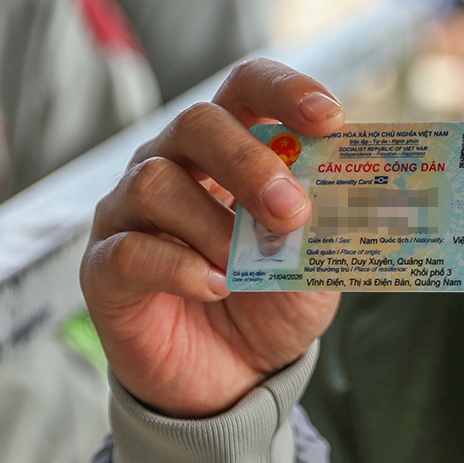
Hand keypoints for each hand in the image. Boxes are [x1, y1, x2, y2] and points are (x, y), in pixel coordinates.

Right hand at [81, 59, 346, 418]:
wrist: (233, 377)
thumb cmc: (274, 299)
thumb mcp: (317, 260)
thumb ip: (329, 225)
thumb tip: (360, 195)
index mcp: (230, 144)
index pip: (248, 85)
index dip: (286, 90)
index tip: (330, 119)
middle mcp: (172, 162)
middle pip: (197, 122)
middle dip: (250, 162)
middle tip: (291, 211)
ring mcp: (129, 212)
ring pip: (156, 183)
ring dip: (215, 225)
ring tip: (247, 266)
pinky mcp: (104, 268)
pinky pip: (129, 249)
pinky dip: (179, 267)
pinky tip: (216, 287)